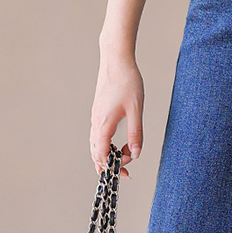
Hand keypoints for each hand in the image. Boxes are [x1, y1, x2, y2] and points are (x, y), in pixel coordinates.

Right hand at [89, 54, 144, 176]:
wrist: (116, 60)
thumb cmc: (128, 82)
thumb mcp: (136, 110)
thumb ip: (136, 134)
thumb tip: (136, 153)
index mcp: (103, 124)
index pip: (101, 155)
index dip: (113, 166)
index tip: (127, 168)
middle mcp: (96, 123)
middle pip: (95, 153)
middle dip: (109, 165)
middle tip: (126, 172)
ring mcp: (95, 117)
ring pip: (95, 145)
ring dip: (107, 155)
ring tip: (122, 159)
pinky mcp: (98, 112)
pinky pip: (97, 136)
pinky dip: (105, 145)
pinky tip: (116, 145)